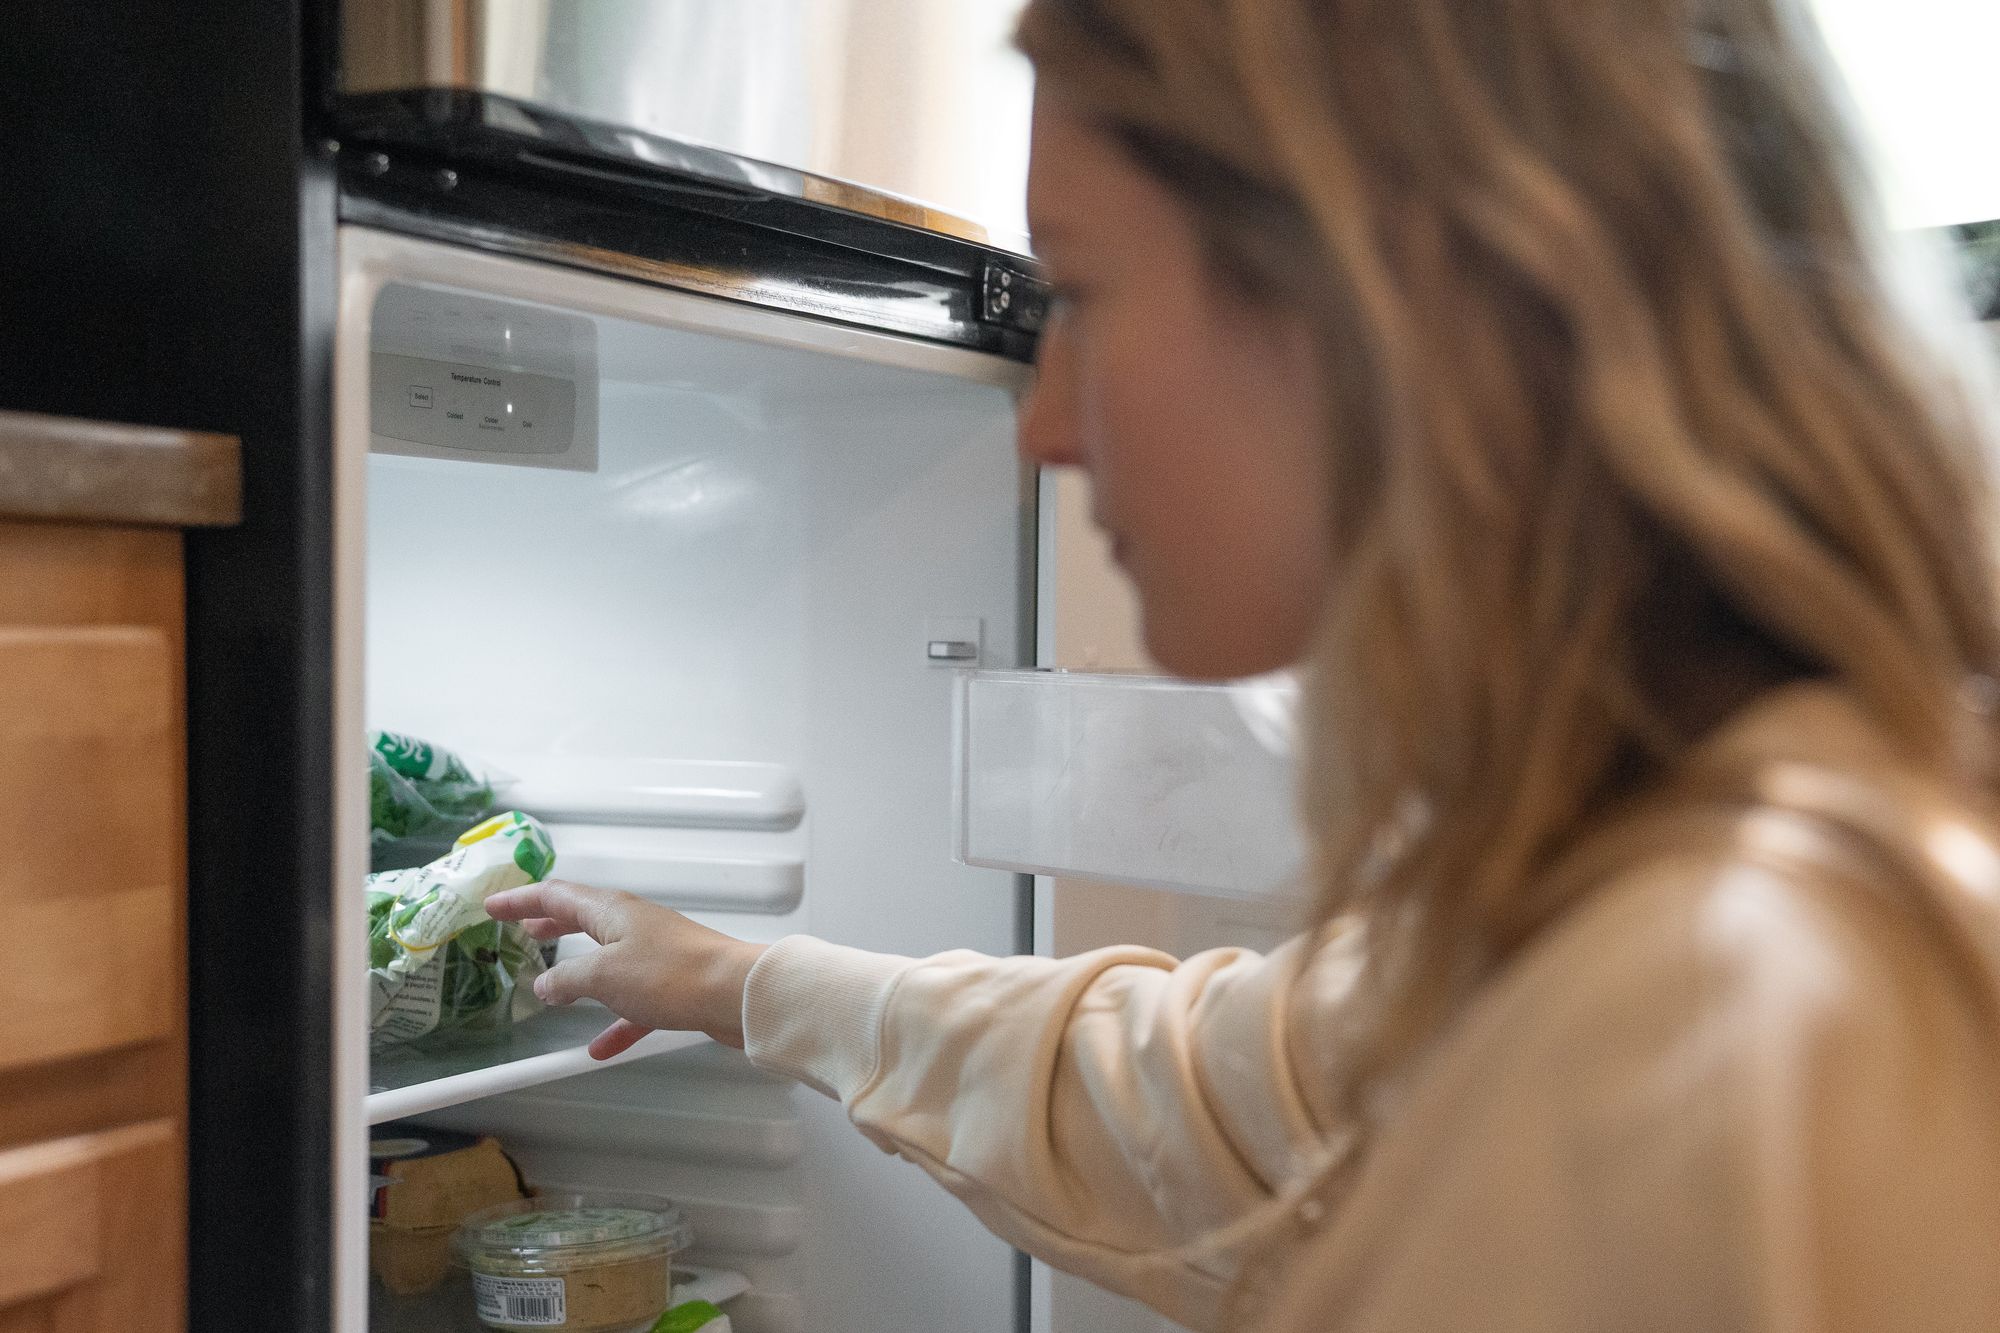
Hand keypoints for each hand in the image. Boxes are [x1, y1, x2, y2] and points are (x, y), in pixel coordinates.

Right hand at [484, 880, 767, 1058]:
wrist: (736, 995)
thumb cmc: (670, 974)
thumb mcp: (603, 976)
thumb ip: (567, 980)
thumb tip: (544, 984)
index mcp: (612, 910)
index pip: (555, 895)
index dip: (520, 900)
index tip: (492, 905)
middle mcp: (633, 925)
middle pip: (582, 918)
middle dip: (549, 924)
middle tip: (521, 928)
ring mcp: (655, 953)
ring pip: (606, 958)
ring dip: (577, 970)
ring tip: (550, 984)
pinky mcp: (673, 984)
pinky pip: (633, 1002)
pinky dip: (614, 1021)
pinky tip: (599, 1048)